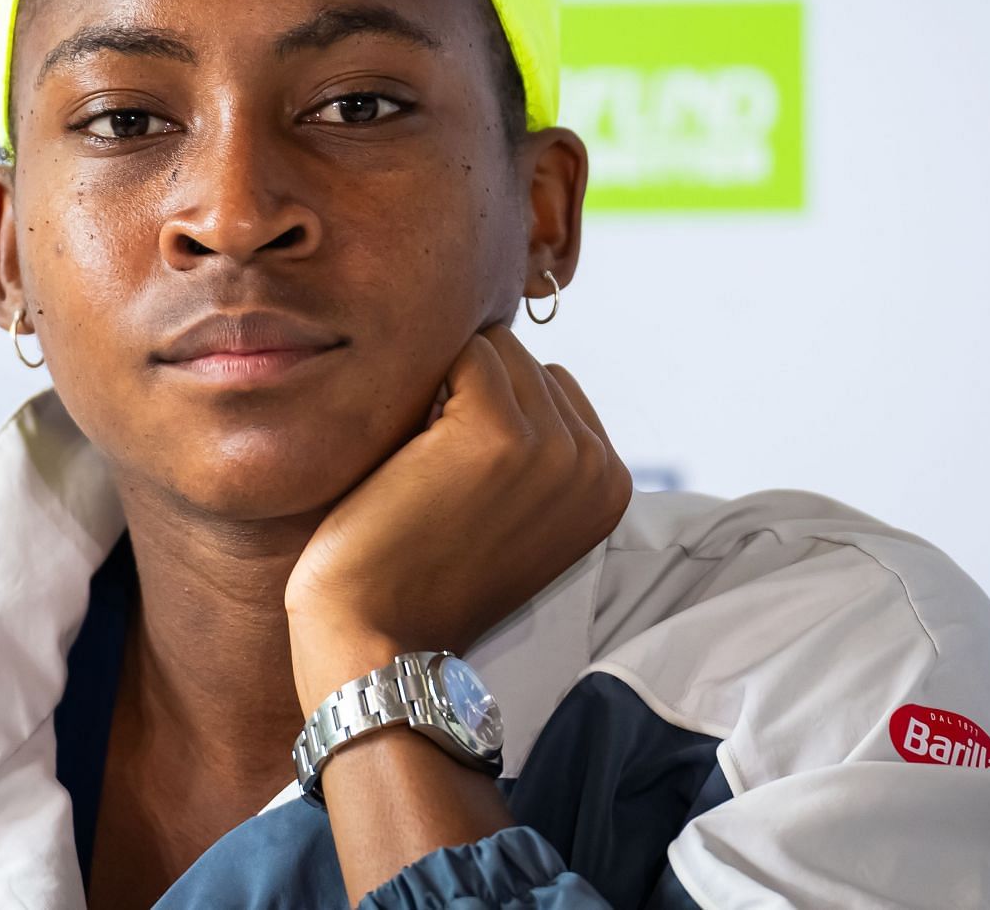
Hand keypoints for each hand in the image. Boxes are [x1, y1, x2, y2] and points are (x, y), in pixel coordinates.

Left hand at [284, 323, 632, 715]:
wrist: (379, 639)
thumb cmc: (422, 573)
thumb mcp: (511, 513)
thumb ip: (536, 449)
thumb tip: (505, 353)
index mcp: (610, 485)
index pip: (551, 385)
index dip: (492, 415)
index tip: (467, 485)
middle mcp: (595, 465)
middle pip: (524, 361)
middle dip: (470, 397)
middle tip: (439, 478)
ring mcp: (553, 447)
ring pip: (495, 349)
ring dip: (446, 391)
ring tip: (425, 467)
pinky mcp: (497, 432)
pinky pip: (464, 352)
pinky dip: (423, 386)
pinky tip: (410, 456)